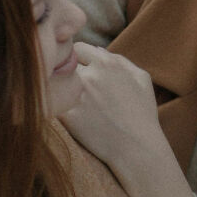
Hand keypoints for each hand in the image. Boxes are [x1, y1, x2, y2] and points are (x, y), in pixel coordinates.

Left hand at [60, 43, 161, 173]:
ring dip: (61, 88)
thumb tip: (97, 50)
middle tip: (75, 87)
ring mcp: (78, 96)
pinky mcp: (68, 116)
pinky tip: (69, 116)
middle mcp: (91, 76)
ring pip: (58, 82)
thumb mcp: (141, 80)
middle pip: (64, 63)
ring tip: (72, 101)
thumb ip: (120, 60)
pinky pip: (54, 103)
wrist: (137, 149)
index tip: (82, 72)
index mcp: (107, 63)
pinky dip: (59, 107)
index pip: (78, 48)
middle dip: (68, 72)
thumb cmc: (142, 114)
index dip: (79, 60)